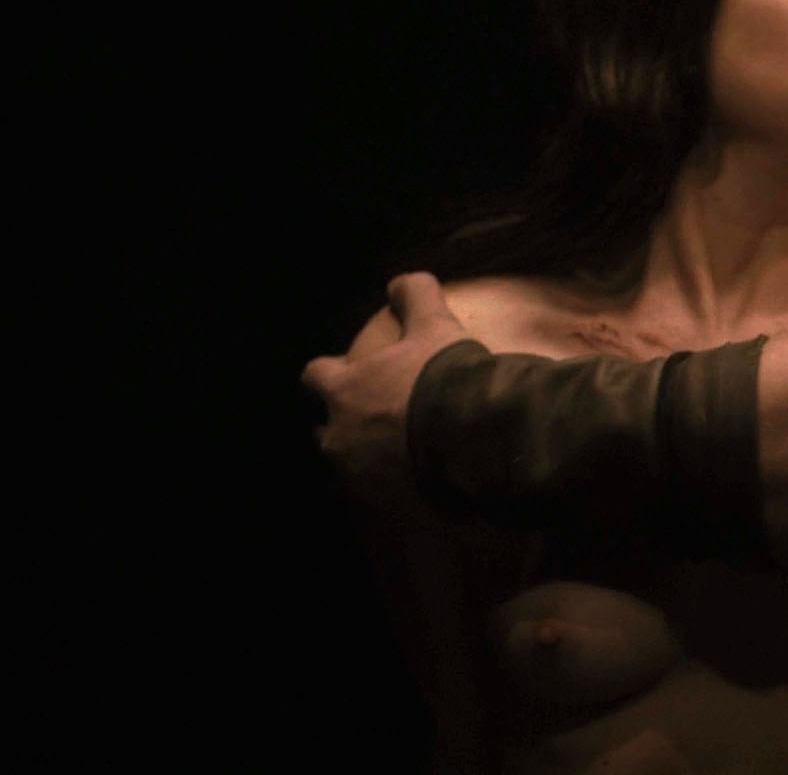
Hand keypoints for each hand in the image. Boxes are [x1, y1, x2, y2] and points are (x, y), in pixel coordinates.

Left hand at [304, 273, 469, 501]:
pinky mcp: (389, 506)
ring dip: (370, 458)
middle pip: (327, 430)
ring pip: (353, 467)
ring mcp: (361, 477)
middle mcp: (341, 437)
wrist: (472, 439)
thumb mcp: (434, 325)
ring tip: (404, 452)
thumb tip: (401, 281)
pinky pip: (387, 496)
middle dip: (344, 424)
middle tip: (377, 416)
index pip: (314, 376)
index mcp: (343, 391)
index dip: (328, 373)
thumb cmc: (443, 377)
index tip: (346, 372)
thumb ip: (415, 297)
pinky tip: (425, 479)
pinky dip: (399, 487)